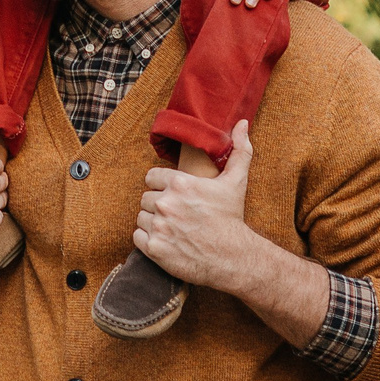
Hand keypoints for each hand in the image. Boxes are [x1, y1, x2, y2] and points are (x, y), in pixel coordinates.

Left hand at [134, 121, 272, 288]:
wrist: (231, 257)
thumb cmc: (231, 218)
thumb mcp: (236, 182)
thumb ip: (239, 150)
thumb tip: (242, 123)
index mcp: (179, 183)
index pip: (152, 177)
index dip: (162, 185)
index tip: (173, 194)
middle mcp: (165, 203)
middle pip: (146, 198)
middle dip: (158, 204)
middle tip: (175, 214)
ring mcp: (158, 226)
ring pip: (141, 217)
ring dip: (152, 222)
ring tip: (171, 228)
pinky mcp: (153, 247)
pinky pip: (137, 237)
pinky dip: (147, 239)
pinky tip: (164, 240)